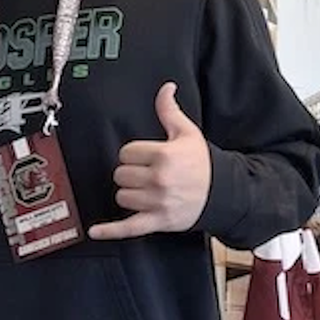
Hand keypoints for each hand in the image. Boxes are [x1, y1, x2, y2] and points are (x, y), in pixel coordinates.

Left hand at [88, 83, 210, 239]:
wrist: (224, 193)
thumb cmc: (203, 163)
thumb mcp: (187, 133)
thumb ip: (169, 110)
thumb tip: (166, 87)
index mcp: (163, 156)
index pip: (125, 153)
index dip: (132, 154)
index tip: (144, 157)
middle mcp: (159, 180)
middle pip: (121, 175)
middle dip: (130, 173)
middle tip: (146, 173)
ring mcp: (158, 202)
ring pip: (121, 197)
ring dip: (129, 194)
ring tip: (146, 190)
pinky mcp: (158, 221)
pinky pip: (129, 228)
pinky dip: (111, 231)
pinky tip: (96, 231)